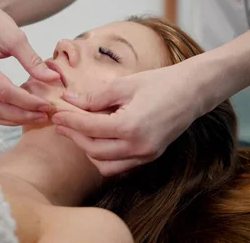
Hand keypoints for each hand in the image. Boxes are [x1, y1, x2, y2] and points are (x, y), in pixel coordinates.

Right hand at [0, 0, 59, 124]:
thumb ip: (33, 61)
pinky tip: (20, 113)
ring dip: (11, 119)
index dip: (27, 102)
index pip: (3, 91)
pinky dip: (0, 115)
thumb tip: (54, 80)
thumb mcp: (15, 37)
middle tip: (44, 116)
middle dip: (21, 115)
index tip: (47, 105)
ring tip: (35, 117)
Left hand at [51, 62, 207, 175]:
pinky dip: (105, 157)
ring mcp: (146, 155)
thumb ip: (95, 97)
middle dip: (75, 136)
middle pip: (94, 150)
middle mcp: (138, 146)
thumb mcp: (124, 85)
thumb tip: (70, 100)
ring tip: (79, 132)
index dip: (70, 121)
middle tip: (62, 123)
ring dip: (89, 151)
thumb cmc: (160, 82)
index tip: (56, 114)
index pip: (90, 128)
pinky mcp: (150, 157)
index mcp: (131, 126)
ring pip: (105, 165)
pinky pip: (120, 165)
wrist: (193, 91)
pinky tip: (98, 140)